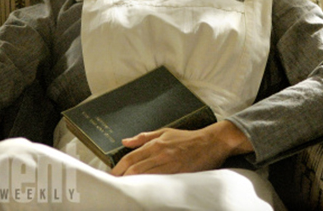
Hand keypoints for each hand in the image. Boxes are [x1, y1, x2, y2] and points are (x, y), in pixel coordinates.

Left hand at [110, 120, 252, 176]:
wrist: (210, 142)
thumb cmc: (187, 138)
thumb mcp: (164, 132)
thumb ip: (143, 138)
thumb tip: (125, 141)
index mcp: (156, 143)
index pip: (131, 157)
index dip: (119, 167)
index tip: (112, 175)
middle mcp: (160, 153)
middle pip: (135, 168)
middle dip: (123, 177)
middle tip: (114, 185)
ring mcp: (170, 165)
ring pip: (146, 176)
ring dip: (134, 183)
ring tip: (125, 189)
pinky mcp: (179, 173)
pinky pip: (161, 181)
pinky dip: (150, 186)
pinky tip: (144, 190)